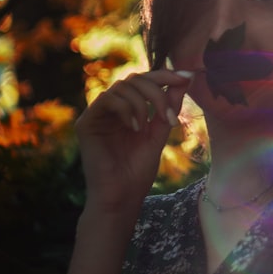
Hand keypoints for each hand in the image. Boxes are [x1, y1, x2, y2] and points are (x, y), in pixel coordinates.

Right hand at [74, 69, 193, 215]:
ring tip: (145, 126)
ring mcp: (98, 115)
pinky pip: (107, 99)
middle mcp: (112, 110)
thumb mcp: (159, 133)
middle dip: (157, 90)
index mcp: (129, 111)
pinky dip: (126, 108)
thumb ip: (168, 107)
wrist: (122, 198)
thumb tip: (185, 79)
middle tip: (168, 114)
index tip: (186, 77)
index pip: (145, 81)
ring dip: (142, 102)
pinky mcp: (86, 123)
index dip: (165, 75)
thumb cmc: (138, 171)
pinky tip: (134, 127)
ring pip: (121, 86)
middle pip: (134, 79)